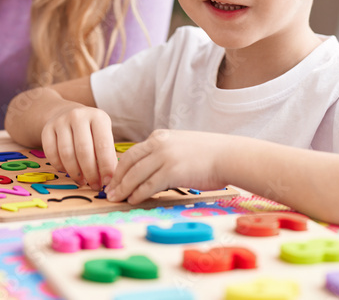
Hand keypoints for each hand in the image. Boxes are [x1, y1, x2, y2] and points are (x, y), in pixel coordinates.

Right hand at [40, 103, 116, 189]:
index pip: (103, 145)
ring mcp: (61, 121)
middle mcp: (78, 116)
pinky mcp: (47, 129)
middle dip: (90, 173)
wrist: (67, 113)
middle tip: (95, 186)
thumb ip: (108, 155)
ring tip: (82, 181)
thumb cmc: (91, 130)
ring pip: (66, 154)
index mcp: (98, 117)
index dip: (106, 166)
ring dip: (75, 173)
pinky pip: (51, 153)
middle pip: (83, 151)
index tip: (108, 181)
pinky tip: (67, 171)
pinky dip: (59, 167)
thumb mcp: (104, 135)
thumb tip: (110, 179)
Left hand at [106, 130, 227, 203]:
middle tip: (109, 191)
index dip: (120, 168)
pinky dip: (137, 194)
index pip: (132, 153)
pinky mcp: (171, 171)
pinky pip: (147, 185)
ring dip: (123, 189)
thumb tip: (153, 171)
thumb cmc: (210, 154)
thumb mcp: (182, 145)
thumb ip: (166, 154)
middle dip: (116, 178)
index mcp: (160, 136)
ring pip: (135, 175)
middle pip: (128, 162)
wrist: (229, 155)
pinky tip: (133, 200)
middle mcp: (159, 144)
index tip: (115, 179)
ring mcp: (164, 157)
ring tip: (116, 199)